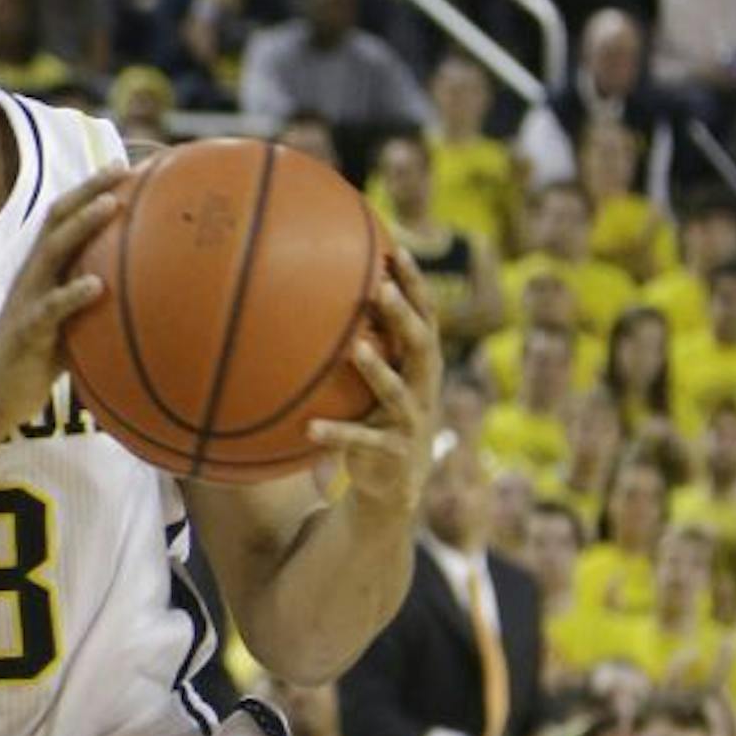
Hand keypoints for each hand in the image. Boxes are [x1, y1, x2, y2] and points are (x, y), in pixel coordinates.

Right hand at [0, 163, 126, 426]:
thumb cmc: (35, 365)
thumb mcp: (67, 326)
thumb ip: (92, 306)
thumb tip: (139, 298)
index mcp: (42, 272)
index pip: (63, 218)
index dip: (89, 190)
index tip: (123, 166)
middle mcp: (32, 277)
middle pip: (58, 220)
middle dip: (89, 190)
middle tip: (121, 169)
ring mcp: (27, 302)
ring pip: (52, 252)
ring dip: (82, 226)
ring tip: (112, 206)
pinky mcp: (25, 333)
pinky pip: (49, 310)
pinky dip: (72, 295)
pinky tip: (97, 286)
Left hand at [307, 246, 440, 508]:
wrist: (395, 486)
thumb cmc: (380, 418)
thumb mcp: (382, 379)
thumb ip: (367, 341)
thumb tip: (327, 295)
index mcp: (423, 365)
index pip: (427, 316)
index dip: (416, 285)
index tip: (397, 250)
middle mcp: (424, 388)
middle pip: (421, 345)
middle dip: (403, 316)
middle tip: (381, 288)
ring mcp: (411, 421)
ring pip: (396, 391)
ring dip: (377, 368)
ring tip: (355, 348)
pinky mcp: (393, 453)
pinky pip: (362, 441)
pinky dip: (337, 435)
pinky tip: (309, 429)